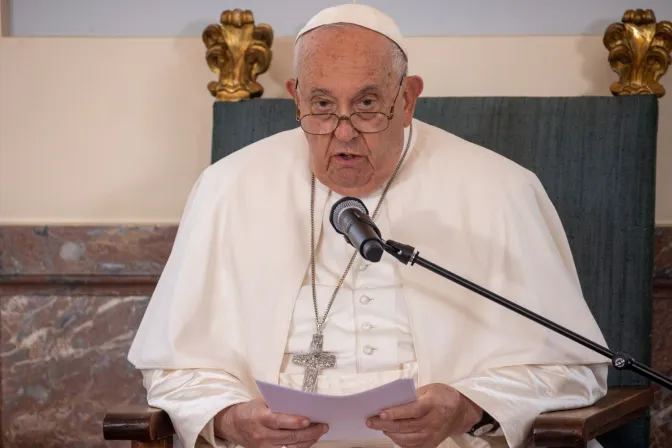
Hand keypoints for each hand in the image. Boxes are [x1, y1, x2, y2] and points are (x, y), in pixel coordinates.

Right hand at [215, 398, 328, 447]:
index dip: (294, 422)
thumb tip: (301, 404)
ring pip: (291, 447)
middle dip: (309, 432)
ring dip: (308, 441)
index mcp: (260, 418)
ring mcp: (264, 447)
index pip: (279, 421)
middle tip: (323, 426)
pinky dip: (300, 447)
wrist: (232, 424)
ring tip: (319, 433)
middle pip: (289, 437)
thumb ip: (279, 404)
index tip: (309, 420)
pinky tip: (308, 441)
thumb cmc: (250, 410)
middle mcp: (262, 435)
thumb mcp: (261, 402)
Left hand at [366, 383, 482, 447]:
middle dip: (384, 424)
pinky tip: (392, 434)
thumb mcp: (429, 388)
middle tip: (370, 421)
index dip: (395, 413)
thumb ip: (412, 395)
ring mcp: (432, 436)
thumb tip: (391, 401)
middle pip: (405, 426)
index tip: (381, 413)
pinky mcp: (431, 444)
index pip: (412, 411)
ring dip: (390, 433)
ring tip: (379, 426)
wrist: (460, 413)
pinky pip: (411, 446)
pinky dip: (399, 441)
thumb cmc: (443, 397)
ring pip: (406, 438)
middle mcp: (433, 422)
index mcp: (433, 405)